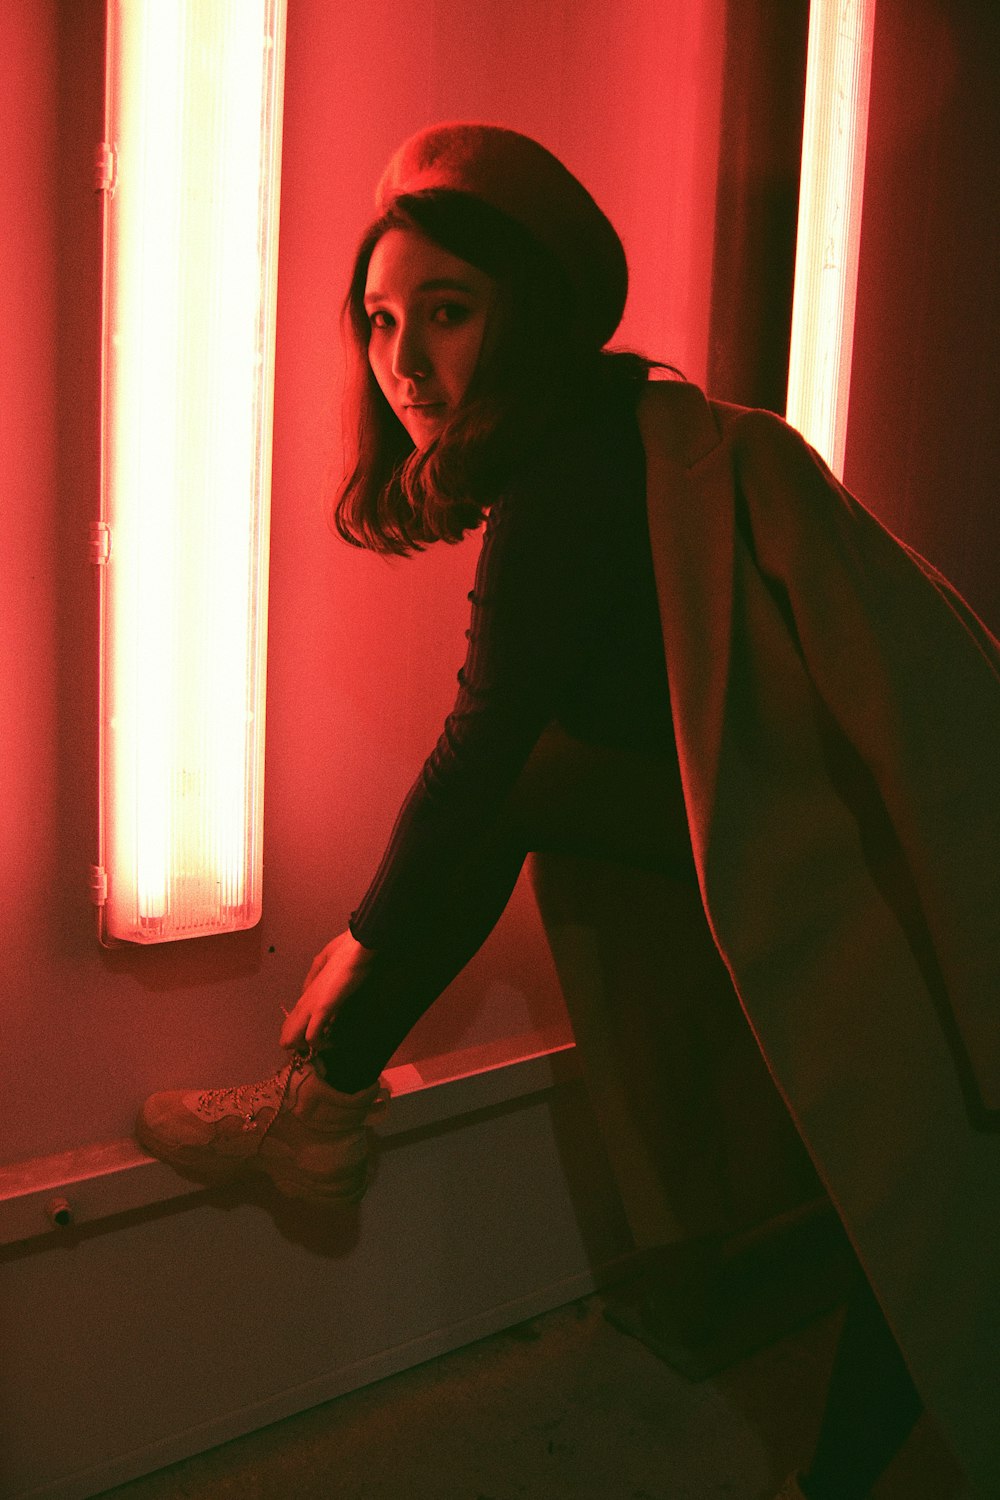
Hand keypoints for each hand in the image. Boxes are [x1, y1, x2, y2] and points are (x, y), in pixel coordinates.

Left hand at [279, 930, 376, 1053]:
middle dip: (301, 1045)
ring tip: (326, 1044)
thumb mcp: (324, 963)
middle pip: (286, 1035)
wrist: (354, 947)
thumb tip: (311, 989)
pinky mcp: (321, 1008)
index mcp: (306, 993)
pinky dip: (321, 1044)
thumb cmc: (343, 953)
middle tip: (322, 1043)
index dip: (301, 1033)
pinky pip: (312, 1036)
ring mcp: (310, 1006)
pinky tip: (333, 1042)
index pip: (291, 1022)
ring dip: (309, 1047)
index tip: (320, 1035)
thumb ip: (315, 976)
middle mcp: (303, 1002)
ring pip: (292, 1039)